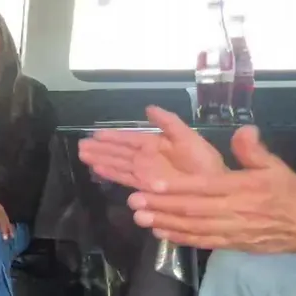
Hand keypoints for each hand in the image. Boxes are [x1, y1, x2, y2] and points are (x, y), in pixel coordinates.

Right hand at [77, 106, 225, 190]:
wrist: (215, 187)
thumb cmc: (204, 162)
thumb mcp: (187, 136)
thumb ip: (168, 122)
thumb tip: (148, 107)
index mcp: (155, 143)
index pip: (129, 138)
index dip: (112, 136)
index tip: (94, 134)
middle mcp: (146, 158)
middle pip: (118, 152)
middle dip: (100, 149)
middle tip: (81, 146)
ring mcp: (145, 173)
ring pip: (118, 165)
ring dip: (101, 161)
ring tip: (83, 156)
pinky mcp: (146, 188)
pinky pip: (125, 179)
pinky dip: (111, 174)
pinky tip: (98, 171)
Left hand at [125, 125, 295, 252]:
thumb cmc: (290, 192)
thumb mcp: (275, 165)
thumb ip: (254, 149)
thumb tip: (244, 129)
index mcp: (241, 188)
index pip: (203, 187)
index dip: (176, 187)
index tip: (152, 184)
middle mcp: (233, 211)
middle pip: (191, 209)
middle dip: (160, 206)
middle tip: (133, 201)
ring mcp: (231, 231)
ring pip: (192, 227)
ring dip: (164, 222)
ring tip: (139, 217)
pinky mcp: (231, 244)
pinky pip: (201, 242)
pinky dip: (179, 238)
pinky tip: (160, 233)